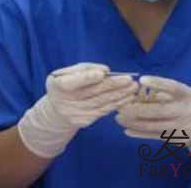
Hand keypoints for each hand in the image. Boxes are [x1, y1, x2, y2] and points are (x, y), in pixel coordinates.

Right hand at [18, 63, 137, 157]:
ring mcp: (76, 113)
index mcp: (57, 86)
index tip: (102, 73)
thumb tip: (106, 71)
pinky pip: (104, 110)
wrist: (56, 111)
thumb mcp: (64, 73)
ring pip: (101, 102)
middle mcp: (66, 101)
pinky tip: (128, 97)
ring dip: (120, 95)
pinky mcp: (86, 121)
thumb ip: (83, 69)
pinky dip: (118, 103)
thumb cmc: (63, 85)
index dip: (87, 78)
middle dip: (112, 85)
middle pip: (92, 92)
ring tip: (133, 87)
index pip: (72, 82)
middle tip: (128, 79)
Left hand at [116, 76, 190, 182]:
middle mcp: (189, 111)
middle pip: (160, 110)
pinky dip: (140, 133)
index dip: (157, 83)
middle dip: (137, 109)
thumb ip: (161, 90)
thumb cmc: (185, 103)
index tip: (140, 79)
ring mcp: (185, 127)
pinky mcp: (179, 139)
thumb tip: (136, 88)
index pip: (173, 87)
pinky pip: (156, 136)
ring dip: (134, 123)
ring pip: (155, 126)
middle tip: (120, 106)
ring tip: (118, 118)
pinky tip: (127, 130)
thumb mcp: (180, 93)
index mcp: (189, 95)